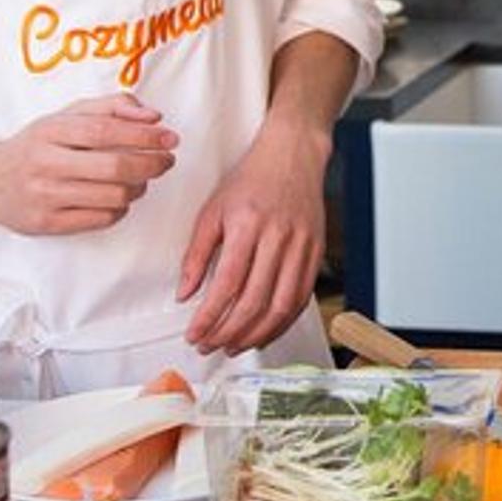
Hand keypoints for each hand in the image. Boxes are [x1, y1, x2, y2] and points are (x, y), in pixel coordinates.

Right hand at [0, 94, 177, 234]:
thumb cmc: (38, 145)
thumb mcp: (67, 116)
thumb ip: (112, 107)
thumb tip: (153, 116)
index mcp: (50, 131)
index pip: (105, 131)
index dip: (144, 136)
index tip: (170, 138)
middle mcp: (45, 164)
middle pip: (114, 168)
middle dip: (151, 164)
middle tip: (166, 160)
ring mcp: (45, 197)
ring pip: (114, 196)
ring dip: (139, 187)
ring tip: (140, 179)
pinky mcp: (48, 224)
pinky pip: (103, 219)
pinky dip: (121, 208)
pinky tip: (117, 197)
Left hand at [178, 111, 329, 354]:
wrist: (293, 155)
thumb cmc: (252, 179)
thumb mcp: (212, 210)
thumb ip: (196, 254)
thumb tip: (185, 293)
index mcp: (247, 225)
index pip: (226, 285)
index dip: (209, 318)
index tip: (194, 334)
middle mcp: (277, 237)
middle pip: (254, 301)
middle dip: (228, 332)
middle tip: (210, 345)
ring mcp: (301, 246)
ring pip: (281, 306)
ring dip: (256, 334)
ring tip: (234, 345)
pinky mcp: (316, 252)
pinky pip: (301, 297)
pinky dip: (282, 322)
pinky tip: (264, 331)